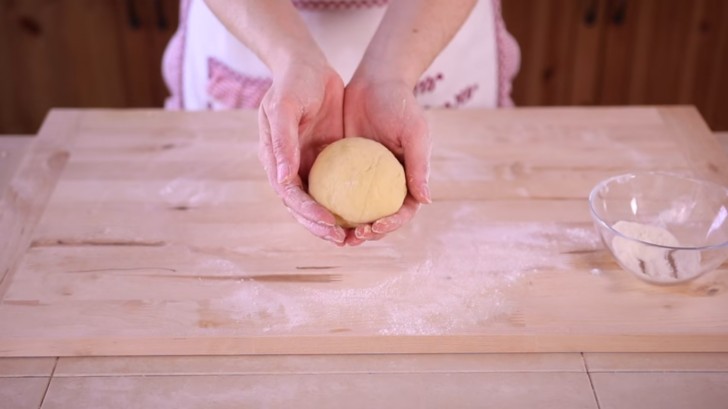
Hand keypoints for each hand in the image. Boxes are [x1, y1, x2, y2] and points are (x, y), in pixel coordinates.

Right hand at [258, 57, 347, 244]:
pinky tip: (366, 213)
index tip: (329, 223)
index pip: (290, 196)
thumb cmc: (292, 83)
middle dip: (321, 227)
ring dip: (334, 223)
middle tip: (344, 240)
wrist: (307, 65)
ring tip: (355, 238)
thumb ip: (282, 142)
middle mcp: (290, 168)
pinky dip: (347, 203)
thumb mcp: (284, 107)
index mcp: (274, 160)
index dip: (307, 213)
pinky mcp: (326, 159)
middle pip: (303, 208)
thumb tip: (284, 180)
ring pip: (320, 203)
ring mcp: (308, 165)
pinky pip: (337, 187)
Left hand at [342, 77, 431, 245]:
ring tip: (332, 234)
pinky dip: (327, 204)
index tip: (374, 226)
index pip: (402, 212)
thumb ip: (419, 165)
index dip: (391, 225)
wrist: (375, 82)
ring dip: (344, 228)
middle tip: (350, 238)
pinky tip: (314, 210)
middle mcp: (385, 185)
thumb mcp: (414, 132)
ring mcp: (364, 180)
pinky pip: (335, 193)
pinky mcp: (343, 171)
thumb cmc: (401, 104)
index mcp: (407, 181)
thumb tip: (425, 200)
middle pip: (378, 220)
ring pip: (355, 212)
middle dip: (366, 235)